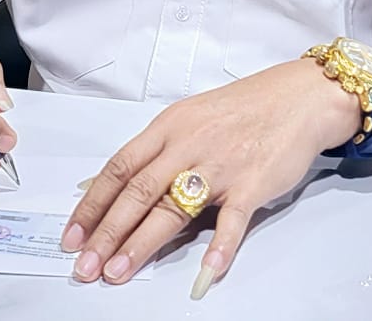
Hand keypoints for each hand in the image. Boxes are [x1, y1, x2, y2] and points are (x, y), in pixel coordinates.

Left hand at [62, 59, 358, 294]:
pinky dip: (220, 248)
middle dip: (107, 233)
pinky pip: (233, 220)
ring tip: (118, 272)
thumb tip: (108, 183)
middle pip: (138, 192)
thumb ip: (154, 151)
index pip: (120, 168)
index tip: (73, 235)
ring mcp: (220, 165)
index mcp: (170, 126)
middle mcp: (189, 144)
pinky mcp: (252, 183)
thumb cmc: (242, 108)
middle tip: (85, 267)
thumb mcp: (190, 117)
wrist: (298, 97)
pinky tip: (205, 273)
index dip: (93, 204)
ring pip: (173, 207)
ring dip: (142, 244)